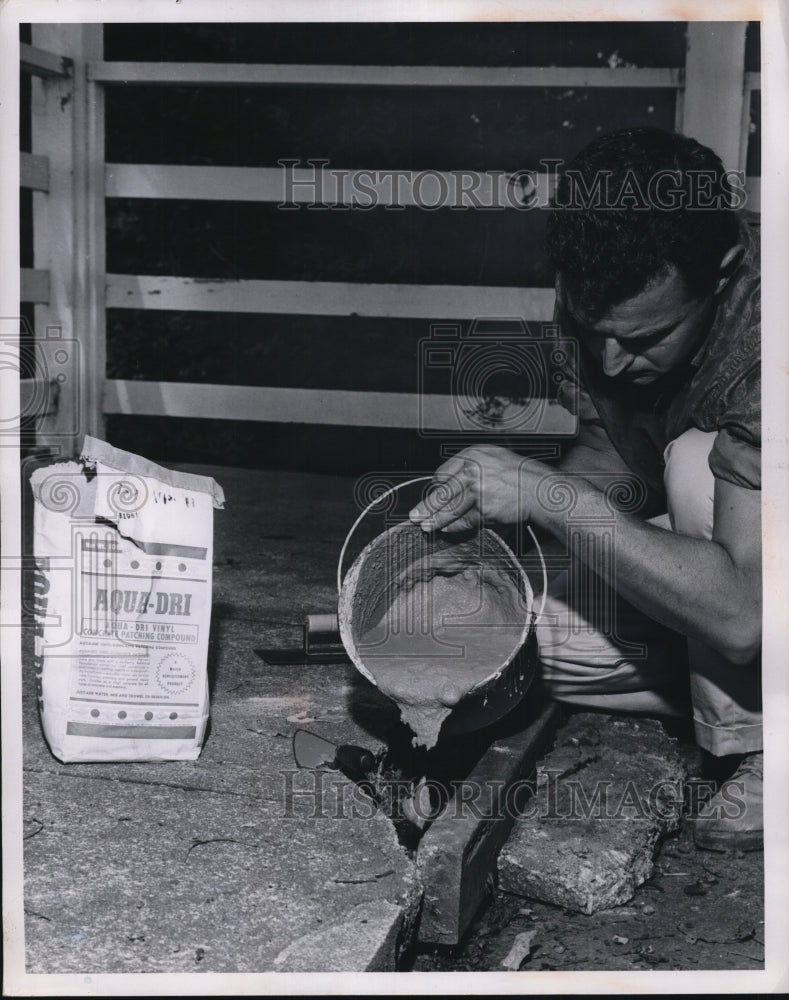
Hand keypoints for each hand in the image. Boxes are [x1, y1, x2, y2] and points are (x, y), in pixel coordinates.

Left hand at [409, 446, 536, 532]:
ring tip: (426, 527)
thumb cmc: (519, 475)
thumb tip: (448, 485)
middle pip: (442, 491)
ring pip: (450, 507)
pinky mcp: (485, 507)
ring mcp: (478, 489)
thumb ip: (471, 470)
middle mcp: (473, 470)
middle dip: (427, 506)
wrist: (540, 489)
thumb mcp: (493, 460)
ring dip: (436, 519)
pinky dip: (455, 526)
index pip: (443, 473)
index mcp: (472, 455)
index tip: (431, 497)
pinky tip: (447, 530)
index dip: (436, 488)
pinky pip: (465, 520)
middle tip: (415, 515)